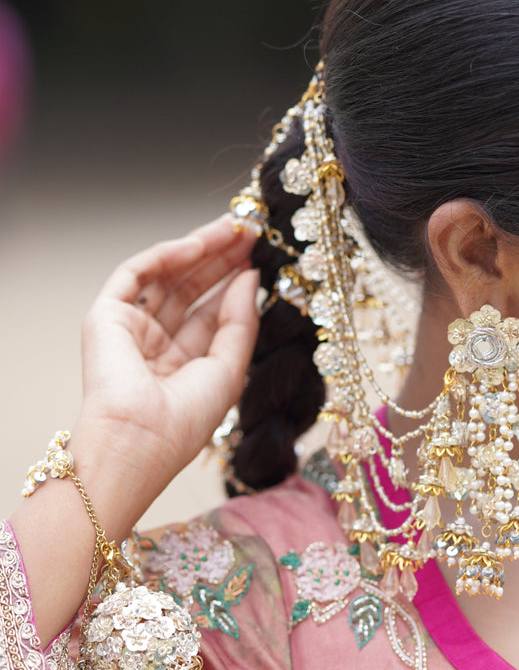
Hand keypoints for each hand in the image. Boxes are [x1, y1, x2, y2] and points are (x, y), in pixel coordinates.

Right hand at [74, 214, 259, 514]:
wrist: (137, 441)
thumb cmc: (182, 422)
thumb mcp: (230, 369)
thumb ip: (241, 320)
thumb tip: (250, 276)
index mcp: (183, 364)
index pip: (211, 312)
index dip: (235, 282)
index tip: (262, 256)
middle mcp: (155, 344)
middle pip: (191, 288)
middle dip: (221, 259)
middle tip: (250, 231)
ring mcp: (129, 328)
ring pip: (166, 275)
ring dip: (199, 249)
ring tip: (233, 228)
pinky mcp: (105, 316)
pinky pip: (137, 273)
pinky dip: (166, 255)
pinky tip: (199, 244)